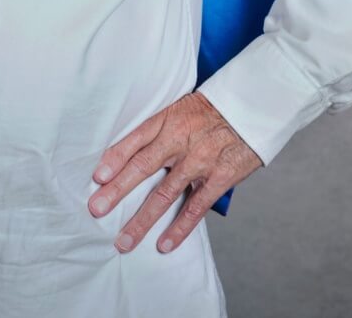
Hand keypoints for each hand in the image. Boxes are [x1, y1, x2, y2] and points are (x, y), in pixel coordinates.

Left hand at [87, 91, 262, 254]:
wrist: (255, 106)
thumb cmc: (215, 109)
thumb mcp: (182, 107)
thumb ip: (160, 128)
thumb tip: (131, 152)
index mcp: (168, 121)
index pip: (135, 140)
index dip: (115, 158)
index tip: (98, 177)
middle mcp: (179, 141)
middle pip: (142, 167)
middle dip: (117, 191)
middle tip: (96, 210)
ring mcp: (199, 161)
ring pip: (164, 194)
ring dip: (142, 220)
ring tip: (124, 241)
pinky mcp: (219, 178)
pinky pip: (195, 208)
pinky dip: (179, 229)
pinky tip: (164, 244)